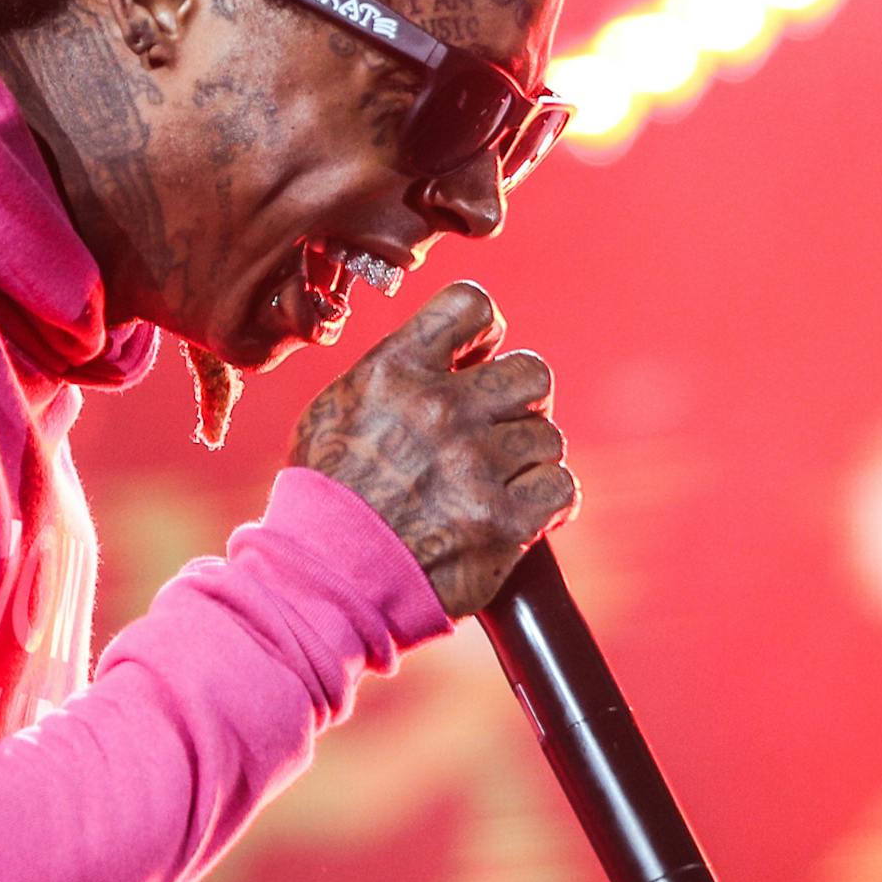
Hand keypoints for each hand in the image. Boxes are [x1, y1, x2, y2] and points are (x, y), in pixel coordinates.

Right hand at [288, 281, 578, 619]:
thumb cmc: (324, 497)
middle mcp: (440, 409)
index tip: (477, 360)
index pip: (471, 305)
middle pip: (531, 372)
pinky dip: (547, 501)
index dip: (486, 332)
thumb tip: (450, 359)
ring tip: (494, 484)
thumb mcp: (337, 409)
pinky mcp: (502, 522)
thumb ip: (395, 376)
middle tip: (495, 431)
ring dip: (527, 459)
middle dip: (520, 402)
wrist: (321, 577)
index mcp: (395, 371)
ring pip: (548, 436)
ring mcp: (475, 467)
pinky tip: (522, 512)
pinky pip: (561, 487)